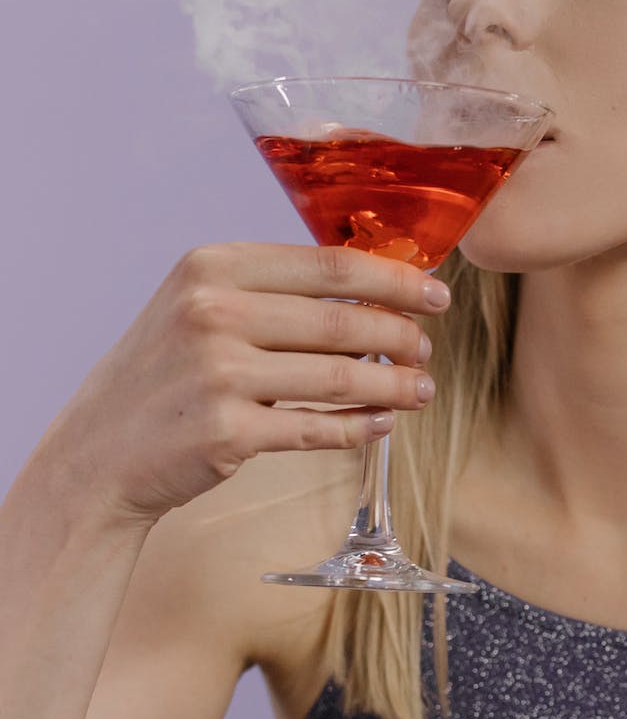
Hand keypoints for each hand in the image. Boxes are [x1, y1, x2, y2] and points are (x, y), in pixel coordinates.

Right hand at [39, 243, 450, 527]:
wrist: (99, 453)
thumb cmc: (162, 378)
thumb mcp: (198, 309)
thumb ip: (269, 293)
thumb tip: (370, 290)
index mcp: (212, 268)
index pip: (330, 265)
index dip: (395, 279)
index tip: (435, 293)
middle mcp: (213, 312)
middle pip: (342, 320)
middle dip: (402, 336)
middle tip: (428, 349)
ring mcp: (219, 373)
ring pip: (340, 376)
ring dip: (394, 385)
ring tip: (422, 390)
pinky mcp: (228, 432)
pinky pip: (318, 427)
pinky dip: (360, 426)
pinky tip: (382, 423)